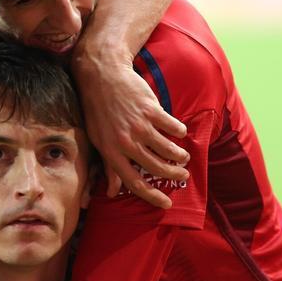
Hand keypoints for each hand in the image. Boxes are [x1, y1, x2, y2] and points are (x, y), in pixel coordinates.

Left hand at [73, 59, 189, 208]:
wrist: (102, 77)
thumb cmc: (98, 110)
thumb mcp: (98, 140)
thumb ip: (108, 167)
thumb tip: (112, 192)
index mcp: (111, 152)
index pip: (134, 182)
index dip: (152, 196)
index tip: (166, 203)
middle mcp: (126, 142)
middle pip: (156, 167)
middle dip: (173, 175)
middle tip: (182, 175)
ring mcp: (140, 126)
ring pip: (168, 149)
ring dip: (179, 155)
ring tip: (183, 157)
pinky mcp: (151, 110)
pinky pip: (172, 127)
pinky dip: (179, 132)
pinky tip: (180, 133)